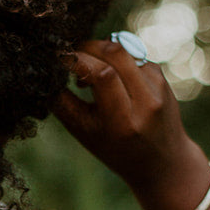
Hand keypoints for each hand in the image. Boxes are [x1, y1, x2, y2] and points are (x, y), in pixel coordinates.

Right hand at [53, 37, 209, 209]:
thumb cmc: (115, 149)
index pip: (103, 74)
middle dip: (88, 47)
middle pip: (116, 53)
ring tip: (88, 70)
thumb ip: (64, 103)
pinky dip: (115, 58)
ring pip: (124, 49)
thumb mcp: (84, 133)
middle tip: (72, 57)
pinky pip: (133, 55)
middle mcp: (146, 102)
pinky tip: (108, 74)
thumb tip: (47, 71)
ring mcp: (158, 87)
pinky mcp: (162, 77)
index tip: (60, 59)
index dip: (78, 59)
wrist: (162, 162)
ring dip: (100, 51)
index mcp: (124, 121)